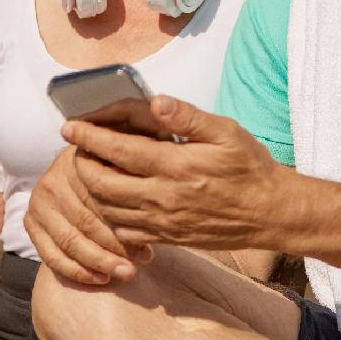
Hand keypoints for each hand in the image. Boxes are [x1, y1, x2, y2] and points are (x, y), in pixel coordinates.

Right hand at [24, 145, 151, 284]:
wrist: (79, 170)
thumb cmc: (116, 166)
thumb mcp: (130, 155)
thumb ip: (143, 161)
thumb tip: (165, 182)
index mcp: (77, 161)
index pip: (100, 200)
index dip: (125, 227)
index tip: (149, 247)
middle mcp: (53, 180)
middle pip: (86, 222)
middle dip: (114, 249)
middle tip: (139, 265)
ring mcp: (40, 201)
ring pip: (70, 241)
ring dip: (98, 262)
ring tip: (125, 274)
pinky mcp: (31, 221)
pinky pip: (50, 254)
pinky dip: (75, 270)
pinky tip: (99, 279)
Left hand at [66, 95, 289, 250]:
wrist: (271, 213)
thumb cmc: (250, 168)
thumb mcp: (226, 132)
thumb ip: (187, 117)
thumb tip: (156, 101)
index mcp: (174, 166)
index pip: (118, 150)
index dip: (89, 137)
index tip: (69, 126)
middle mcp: (163, 197)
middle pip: (102, 184)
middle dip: (82, 164)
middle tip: (77, 149)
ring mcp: (163, 222)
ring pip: (108, 210)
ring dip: (92, 189)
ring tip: (90, 170)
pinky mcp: (168, 238)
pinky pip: (125, 231)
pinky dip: (109, 216)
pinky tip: (112, 200)